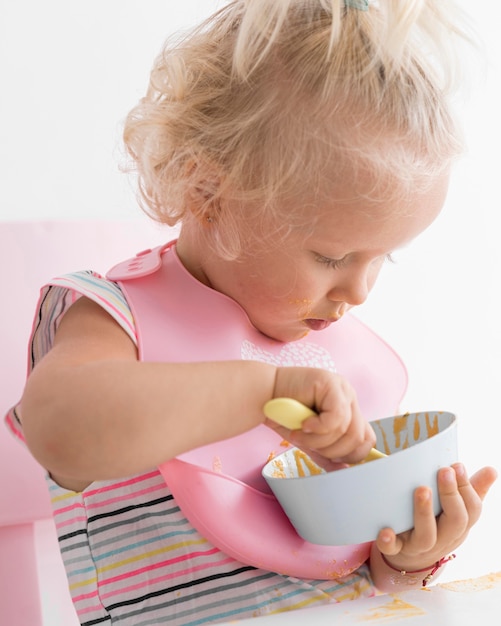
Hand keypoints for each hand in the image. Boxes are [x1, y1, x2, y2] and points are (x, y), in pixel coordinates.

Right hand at [266, 367, 375, 463]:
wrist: (263, 395)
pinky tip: (303, 423)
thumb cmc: (284, 416)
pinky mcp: (331, 384)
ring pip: (345, 429)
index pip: (366, 438)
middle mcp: (349, 398)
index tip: (328, 456)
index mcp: (348, 411)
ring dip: (318, 440)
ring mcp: (342, 389)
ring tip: (299, 434)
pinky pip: (336, 417)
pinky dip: (318, 428)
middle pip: (358, 437)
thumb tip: (344, 471)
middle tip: (307, 444)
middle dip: (331, 450)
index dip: (351, 454)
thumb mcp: (309, 441)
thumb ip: (327, 455)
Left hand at [375, 463, 497, 573]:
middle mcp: (443, 538)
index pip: (472, 510)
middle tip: (444, 471)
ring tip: (422, 489)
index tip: (457, 465)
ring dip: (424, 512)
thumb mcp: (457, 510)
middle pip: (455, 522)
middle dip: (451, 495)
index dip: (466, 488)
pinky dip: (388, 541)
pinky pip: (392, 549)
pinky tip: (385, 531)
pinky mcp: (397, 550)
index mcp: (459, 525)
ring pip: (427, 536)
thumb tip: (492, 469)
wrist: (411, 558)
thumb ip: (472, 490)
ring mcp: (419, 546)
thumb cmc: (438, 525)